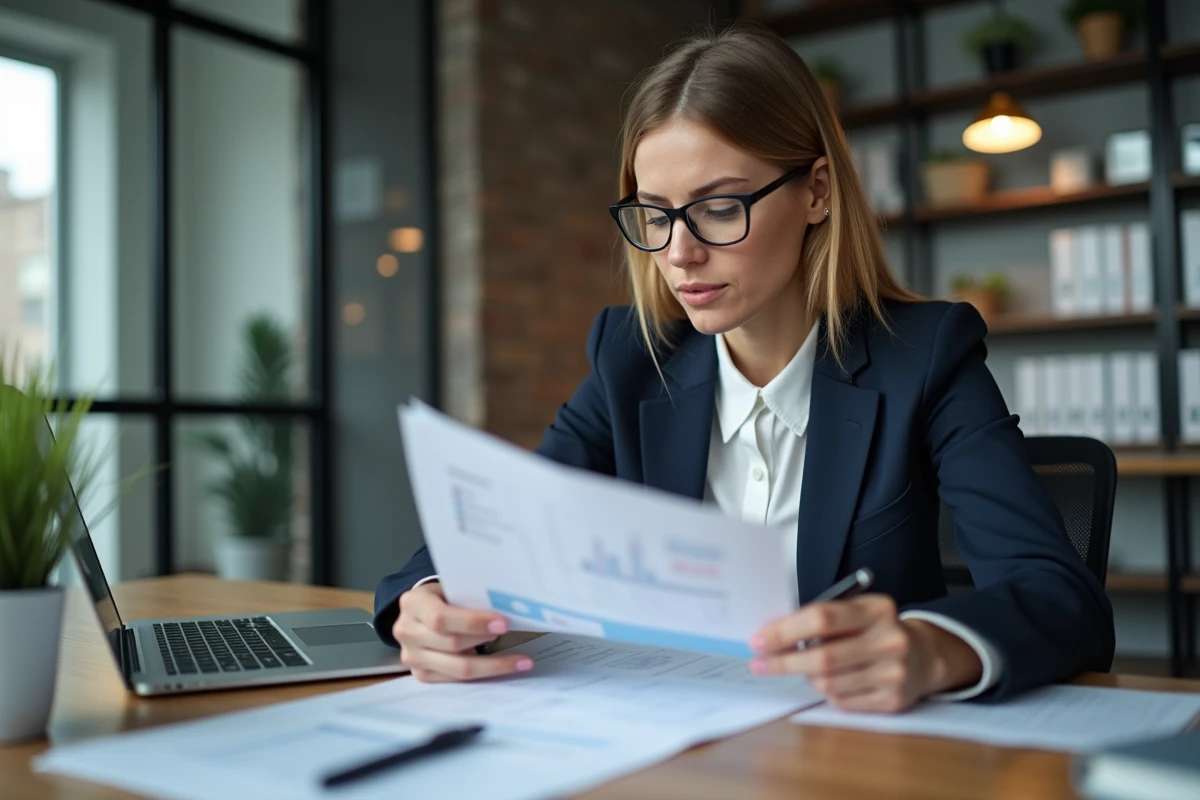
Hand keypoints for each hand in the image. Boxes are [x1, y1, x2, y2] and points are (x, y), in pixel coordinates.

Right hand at [393, 581, 533, 681]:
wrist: (420, 612)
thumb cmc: (442, 596)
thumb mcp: (449, 587)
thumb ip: (469, 597)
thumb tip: (508, 608)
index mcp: (413, 603)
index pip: (441, 618)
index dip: (473, 622)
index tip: (503, 623)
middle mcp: (407, 632)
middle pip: (451, 644)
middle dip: (485, 639)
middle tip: (513, 636)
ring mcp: (412, 657)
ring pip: (458, 668)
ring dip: (493, 664)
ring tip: (519, 660)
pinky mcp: (421, 675)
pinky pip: (457, 680)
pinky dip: (484, 674)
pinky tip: (504, 667)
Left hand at [748, 594, 981, 712]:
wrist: (924, 656)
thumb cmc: (875, 630)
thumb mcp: (856, 611)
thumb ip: (820, 619)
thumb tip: (771, 635)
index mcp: (877, 609)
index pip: (822, 618)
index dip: (785, 631)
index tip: (759, 640)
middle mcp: (889, 640)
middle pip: (822, 657)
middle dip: (783, 662)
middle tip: (760, 663)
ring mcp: (894, 673)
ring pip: (828, 684)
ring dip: (807, 677)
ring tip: (805, 668)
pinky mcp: (893, 700)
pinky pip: (842, 701)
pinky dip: (828, 692)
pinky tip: (832, 682)